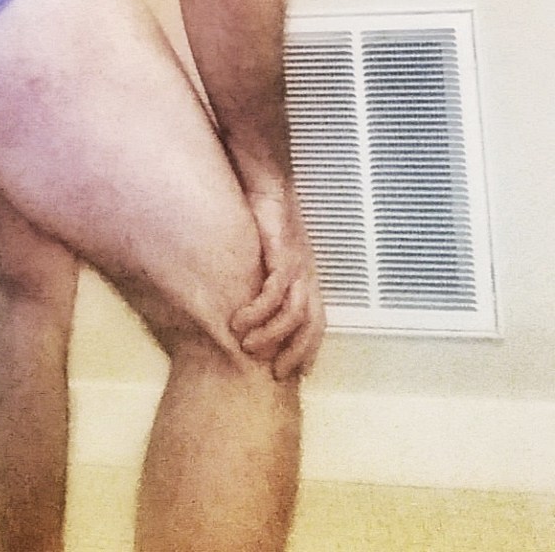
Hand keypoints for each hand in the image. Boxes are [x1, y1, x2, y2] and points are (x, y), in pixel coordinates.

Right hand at [230, 190, 325, 379]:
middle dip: (296, 353)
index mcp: (305, 274)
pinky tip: (239, 321)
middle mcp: (306, 273)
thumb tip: (244, 298)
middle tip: (275, 375)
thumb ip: (260, 274)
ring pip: (294, 314)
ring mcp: (296, 264)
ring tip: (247, 348)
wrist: (265, 180)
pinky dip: (258, 311)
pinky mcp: (281, 253)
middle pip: (311, 324)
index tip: (294, 373)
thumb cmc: (261, 213)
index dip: (308, 349)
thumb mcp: (263, 251)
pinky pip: (274, 292)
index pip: (316, 322)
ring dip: (272, 336)